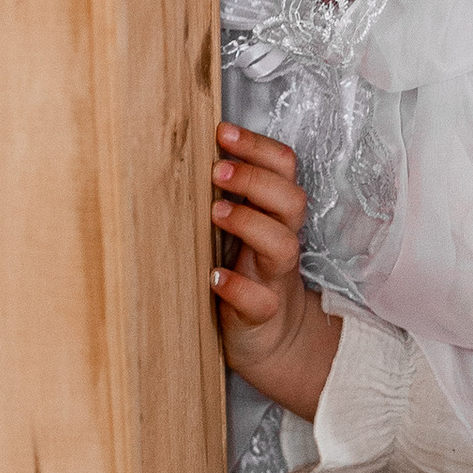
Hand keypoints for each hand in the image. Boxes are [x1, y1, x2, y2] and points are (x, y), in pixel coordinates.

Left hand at [211, 123, 341, 418]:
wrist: (271, 341)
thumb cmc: (248, 274)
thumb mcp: (242, 230)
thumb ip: (227, 196)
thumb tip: (181, 150)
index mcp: (275, 215)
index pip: (284, 169)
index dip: (259, 147)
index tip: (222, 131)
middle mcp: (281, 242)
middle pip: (291, 200)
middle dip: (256, 179)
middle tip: (219, 169)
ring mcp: (274, 278)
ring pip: (283, 245)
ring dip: (250, 223)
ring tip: (215, 212)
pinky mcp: (262, 315)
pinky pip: (259, 300)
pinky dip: (238, 287)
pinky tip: (214, 277)